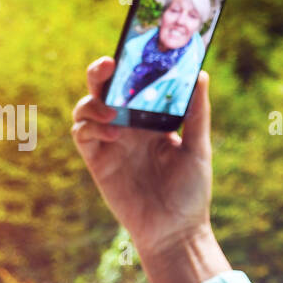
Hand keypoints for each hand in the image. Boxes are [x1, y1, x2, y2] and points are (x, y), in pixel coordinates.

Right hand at [71, 57, 229, 282]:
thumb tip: (200, 75)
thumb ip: (197, 113)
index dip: (128, 66)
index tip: (131, 51)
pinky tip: (111, 133)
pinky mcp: (98, 162)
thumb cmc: (191, 192)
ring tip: (112, 111)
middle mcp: (129, 127)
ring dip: (93, 101)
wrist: (175, 231)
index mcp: (152, 119)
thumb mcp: (198, 149)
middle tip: (108, 65)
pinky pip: (82, 134)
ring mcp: (111, 143)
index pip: (134, 84)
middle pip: (104, 89)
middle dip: (100, 72)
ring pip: (87, 108)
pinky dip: (89, 126)